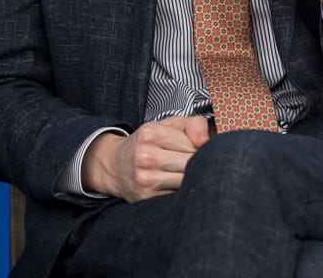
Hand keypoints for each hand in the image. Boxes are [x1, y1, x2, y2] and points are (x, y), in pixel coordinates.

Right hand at [81, 116, 209, 202]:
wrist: (115, 165)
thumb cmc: (146, 143)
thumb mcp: (168, 124)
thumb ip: (194, 124)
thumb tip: (206, 141)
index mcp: (151, 134)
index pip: (193, 144)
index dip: (201, 147)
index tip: (196, 148)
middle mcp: (145, 156)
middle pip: (191, 163)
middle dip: (198, 162)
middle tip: (192, 160)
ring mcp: (145, 179)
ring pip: (186, 180)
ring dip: (192, 176)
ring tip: (183, 170)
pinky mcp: (146, 197)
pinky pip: (177, 194)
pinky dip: (181, 189)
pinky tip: (174, 182)